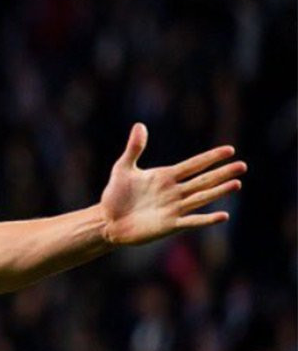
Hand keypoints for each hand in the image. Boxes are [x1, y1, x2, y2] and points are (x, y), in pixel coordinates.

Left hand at [99, 123, 245, 245]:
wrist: (107, 220)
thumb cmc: (115, 195)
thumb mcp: (123, 168)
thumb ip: (134, 148)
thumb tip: (139, 125)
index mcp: (165, 176)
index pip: (194, 164)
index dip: (211, 157)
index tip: (230, 150)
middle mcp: (174, 192)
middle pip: (203, 180)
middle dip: (222, 173)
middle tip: (242, 166)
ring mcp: (174, 208)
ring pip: (201, 198)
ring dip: (218, 192)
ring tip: (237, 184)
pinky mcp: (169, 225)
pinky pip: (191, 221)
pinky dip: (206, 219)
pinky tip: (223, 216)